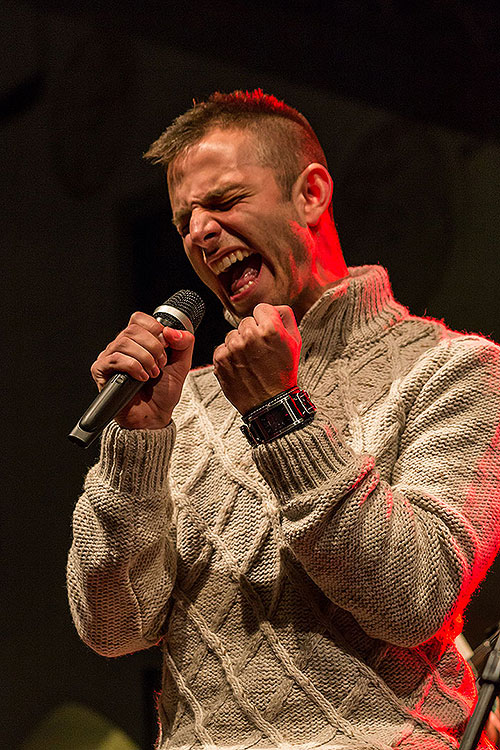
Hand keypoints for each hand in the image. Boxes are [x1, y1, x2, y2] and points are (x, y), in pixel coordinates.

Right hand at [91, 311, 194, 429]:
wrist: (153, 417)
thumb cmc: (162, 393)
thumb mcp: (182, 365)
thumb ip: (184, 343)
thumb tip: (172, 330)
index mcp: (138, 341)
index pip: (139, 319)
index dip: (155, 329)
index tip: (166, 346)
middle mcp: (121, 346)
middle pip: (133, 329)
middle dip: (154, 347)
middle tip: (161, 364)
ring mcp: (109, 357)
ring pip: (124, 343)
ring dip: (145, 358)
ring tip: (152, 373)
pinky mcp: (100, 371)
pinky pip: (115, 359)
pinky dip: (133, 367)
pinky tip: (141, 378)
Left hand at [213, 303, 300, 414]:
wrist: (270, 403)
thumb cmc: (283, 374)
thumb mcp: (295, 342)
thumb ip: (285, 317)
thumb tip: (273, 307)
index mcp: (270, 329)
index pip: (260, 309)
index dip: (265, 321)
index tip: (267, 334)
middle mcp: (250, 336)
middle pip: (245, 321)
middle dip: (252, 333)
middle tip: (260, 351)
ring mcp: (233, 348)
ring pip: (232, 334)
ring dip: (239, 344)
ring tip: (251, 361)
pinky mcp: (221, 360)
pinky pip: (222, 348)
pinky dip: (229, 356)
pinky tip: (241, 366)